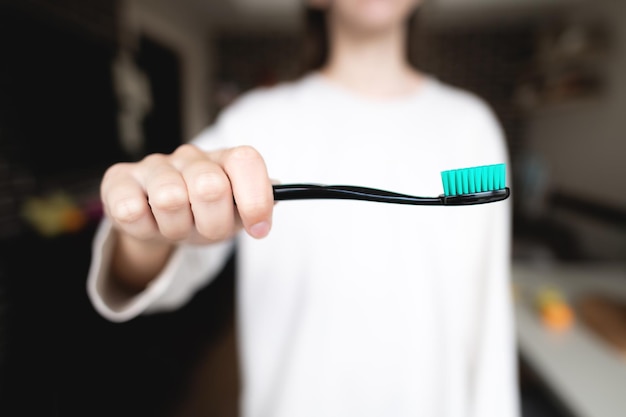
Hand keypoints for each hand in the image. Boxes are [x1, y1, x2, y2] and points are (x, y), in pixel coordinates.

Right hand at [101, 144, 274, 245]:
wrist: (158, 222)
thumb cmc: (203, 215)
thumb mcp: (234, 215)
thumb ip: (258, 204)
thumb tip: (277, 191)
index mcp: (224, 161)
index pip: (245, 161)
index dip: (255, 198)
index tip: (258, 229)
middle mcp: (191, 157)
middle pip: (210, 186)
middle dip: (212, 222)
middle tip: (204, 228)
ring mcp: (154, 165)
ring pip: (170, 200)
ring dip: (177, 229)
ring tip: (177, 226)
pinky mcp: (119, 180)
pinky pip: (130, 210)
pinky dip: (145, 229)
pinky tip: (149, 223)